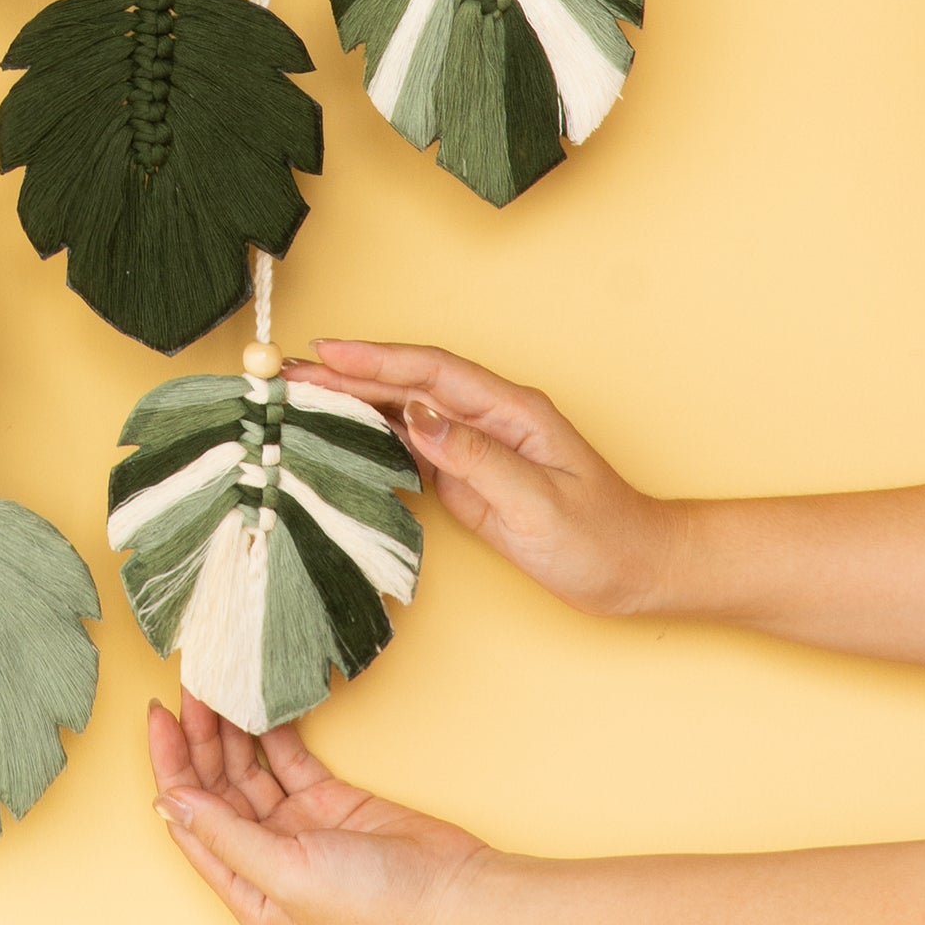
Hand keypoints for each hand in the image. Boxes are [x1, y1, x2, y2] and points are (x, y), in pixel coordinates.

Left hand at [148, 695, 488, 924]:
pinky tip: (254, 702)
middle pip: (213, 788)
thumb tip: (166, 801)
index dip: (168, 765)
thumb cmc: (371, 905)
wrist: (452, 897)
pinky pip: (286, 759)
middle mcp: (263, 857)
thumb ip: (223, 834)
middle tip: (190, 685)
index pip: (188, 817)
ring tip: (215, 685)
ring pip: (246, 769)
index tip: (158, 714)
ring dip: (229, 730)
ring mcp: (296, 828)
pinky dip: (270, 731)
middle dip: (196, 738)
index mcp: (244, 887)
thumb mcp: (285, 872)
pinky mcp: (327, 803)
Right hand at [311, 340, 677, 618]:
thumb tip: (417, 416)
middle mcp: (489, 418)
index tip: (328, 353)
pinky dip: (370, 435)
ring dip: (352, 401)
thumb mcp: (539, 502)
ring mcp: (476, 444)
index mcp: (512, 410)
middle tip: (289, 372)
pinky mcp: (466, 475)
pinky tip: (336, 431)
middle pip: (410, 384)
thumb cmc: (601, 537)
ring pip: (404, 410)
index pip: (433, 371)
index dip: (378, 359)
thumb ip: (476, 458)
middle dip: (349, 374)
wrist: (634, 571)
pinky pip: (410, 445)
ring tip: (297, 394)